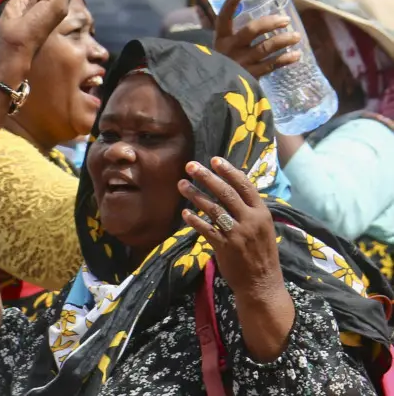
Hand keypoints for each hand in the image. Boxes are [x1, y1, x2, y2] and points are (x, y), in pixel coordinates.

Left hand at [179, 158, 284, 302]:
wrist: (262, 284)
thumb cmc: (261, 253)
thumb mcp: (263, 228)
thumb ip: (250, 210)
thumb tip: (232, 188)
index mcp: (262, 213)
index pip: (245, 186)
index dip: (229, 171)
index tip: (214, 159)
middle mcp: (251, 221)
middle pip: (226, 193)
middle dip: (207, 177)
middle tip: (190, 165)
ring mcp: (237, 234)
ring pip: (213, 209)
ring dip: (195, 195)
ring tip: (181, 184)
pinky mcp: (224, 247)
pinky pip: (206, 229)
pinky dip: (194, 220)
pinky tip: (184, 213)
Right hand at [212, 0, 300, 77]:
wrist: (217, 90)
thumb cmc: (220, 62)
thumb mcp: (217, 44)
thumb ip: (217, 25)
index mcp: (221, 38)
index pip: (223, 17)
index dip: (231, 3)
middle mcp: (231, 48)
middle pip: (252, 31)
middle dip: (269, 23)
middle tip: (285, 19)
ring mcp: (242, 62)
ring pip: (265, 48)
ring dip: (283, 41)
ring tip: (296, 36)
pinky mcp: (252, 75)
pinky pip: (272, 65)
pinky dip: (285, 60)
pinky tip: (296, 55)